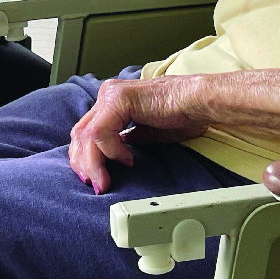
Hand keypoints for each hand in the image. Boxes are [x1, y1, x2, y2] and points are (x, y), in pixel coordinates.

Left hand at [68, 76, 208, 194]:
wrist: (199, 102)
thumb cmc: (182, 115)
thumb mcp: (146, 134)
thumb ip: (127, 141)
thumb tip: (114, 157)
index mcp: (112, 101)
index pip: (86, 132)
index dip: (85, 158)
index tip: (96, 179)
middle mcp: (108, 94)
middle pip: (80, 133)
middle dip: (83, 164)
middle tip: (96, 184)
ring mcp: (111, 94)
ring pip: (86, 135)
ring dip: (93, 163)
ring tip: (105, 180)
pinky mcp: (118, 99)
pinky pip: (101, 132)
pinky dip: (110, 151)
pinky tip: (126, 160)